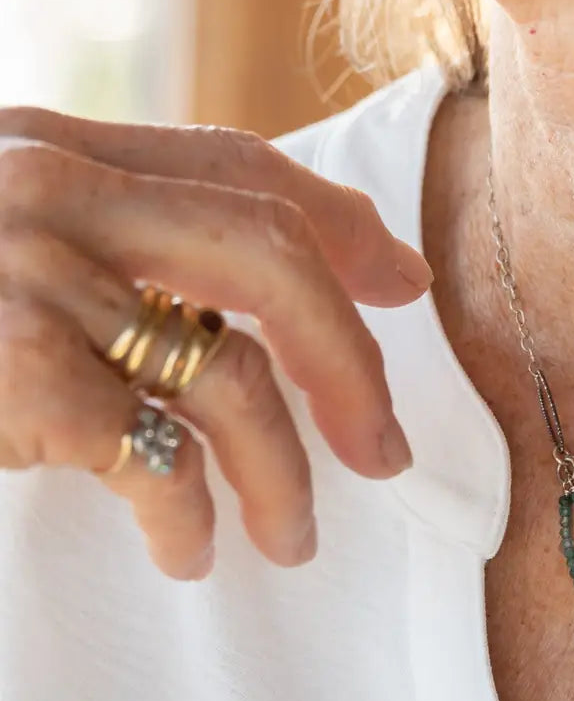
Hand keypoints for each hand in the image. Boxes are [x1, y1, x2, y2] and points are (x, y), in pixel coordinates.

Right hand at [0, 107, 432, 580]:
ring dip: (284, 471)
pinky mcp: (9, 372)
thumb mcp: (1, 233)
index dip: (344, 228)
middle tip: (385, 449)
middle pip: (271, 258)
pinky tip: (187, 550)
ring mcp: (26, 277)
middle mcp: (49, 192)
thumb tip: (236, 306)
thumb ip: (106, 237)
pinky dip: (189, 514)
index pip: (244, 167)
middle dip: (350, 361)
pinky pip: (152, 455)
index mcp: (55, 150)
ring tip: (291, 536)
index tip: (405, 288)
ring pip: (230, 371)